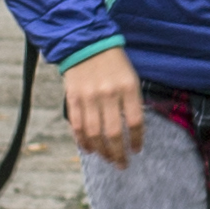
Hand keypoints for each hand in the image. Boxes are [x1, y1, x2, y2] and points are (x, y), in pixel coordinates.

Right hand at [63, 50, 144, 166]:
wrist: (86, 44)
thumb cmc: (114, 63)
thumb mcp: (130, 78)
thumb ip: (131, 102)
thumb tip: (133, 130)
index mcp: (128, 88)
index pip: (135, 122)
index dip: (136, 140)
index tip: (137, 150)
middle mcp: (108, 94)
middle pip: (113, 133)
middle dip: (118, 153)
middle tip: (122, 164)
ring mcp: (88, 97)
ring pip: (93, 133)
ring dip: (101, 151)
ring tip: (107, 159)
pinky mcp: (72, 99)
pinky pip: (76, 126)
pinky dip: (82, 141)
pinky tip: (88, 149)